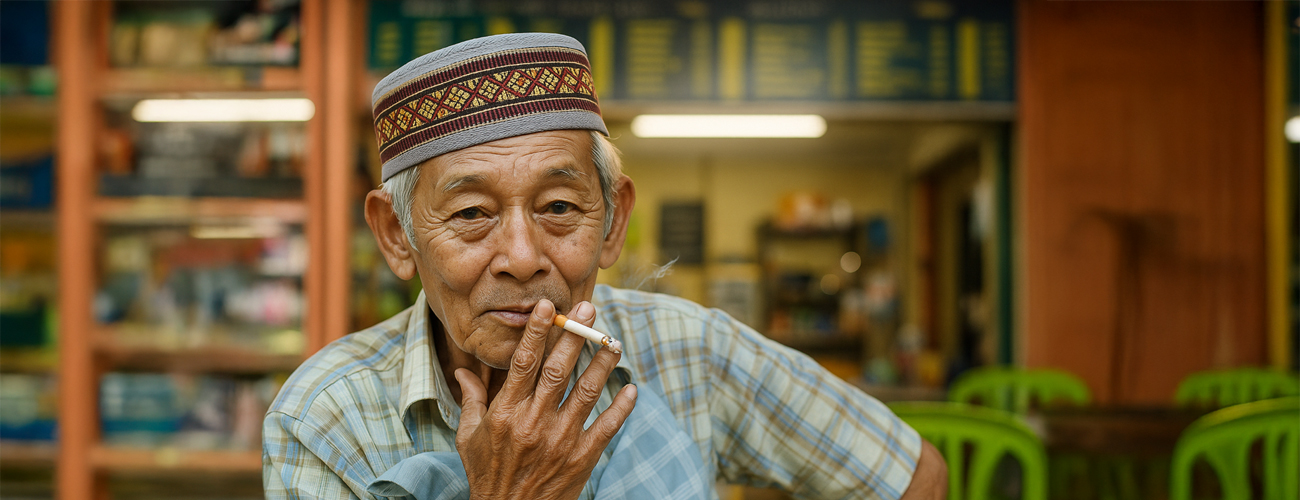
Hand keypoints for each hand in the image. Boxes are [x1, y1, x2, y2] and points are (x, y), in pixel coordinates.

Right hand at [454, 299, 637, 499]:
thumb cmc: (488, 474)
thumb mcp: (470, 437)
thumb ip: (472, 400)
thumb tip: (463, 371)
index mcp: (506, 413)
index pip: (523, 363)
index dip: (537, 332)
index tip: (549, 307)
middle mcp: (533, 423)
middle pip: (558, 371)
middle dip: (575, 336)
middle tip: (589, 309)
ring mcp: (560, 441)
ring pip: (587, 393)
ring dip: (603, 365)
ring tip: (614, 341)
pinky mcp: (581, 459)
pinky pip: (607, 427)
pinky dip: (621, 408)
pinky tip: (631, 389)